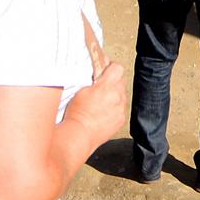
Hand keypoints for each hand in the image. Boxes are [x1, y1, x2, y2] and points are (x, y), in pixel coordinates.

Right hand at [63, 18, 127, 137]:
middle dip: (112, 80)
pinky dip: (114, 107)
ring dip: (114, 94)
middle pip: (121, 80)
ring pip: (122, 95)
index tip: (105, 69)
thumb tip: (99, 65)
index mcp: (106, 86)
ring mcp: (120, 109)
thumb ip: (93, 77)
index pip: (118, 68)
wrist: (80, 134)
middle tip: (101, 85)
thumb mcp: (81, 89)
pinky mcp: (121, 119)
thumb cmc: (76, 112)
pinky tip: (103, 111)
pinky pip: (121, 108)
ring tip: (101, 100)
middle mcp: (117, 97)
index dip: (111, 67)